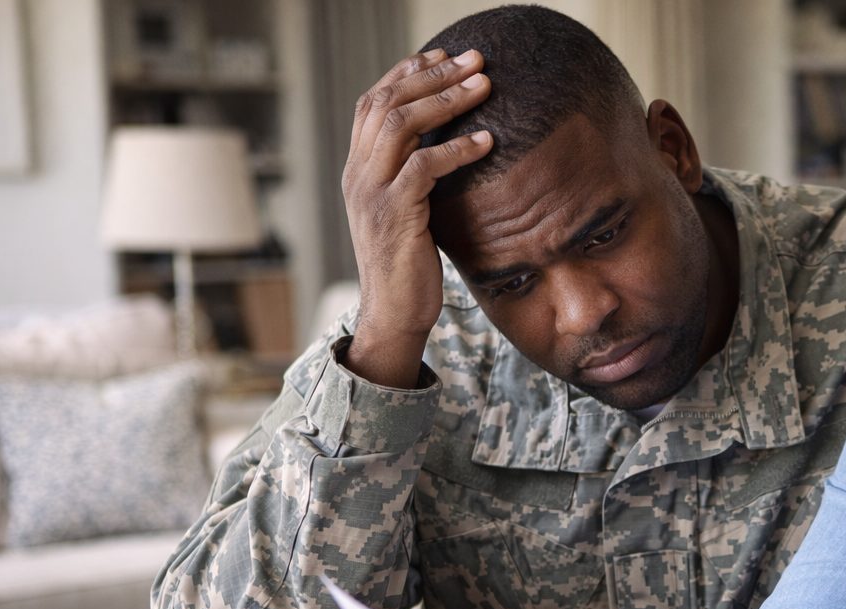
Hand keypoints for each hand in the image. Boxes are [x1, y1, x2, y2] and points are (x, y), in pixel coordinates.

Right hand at [341, 48, 494, 388]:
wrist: (393, 314)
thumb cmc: (409, 265)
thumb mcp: (408, 211)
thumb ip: (415, 176)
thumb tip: (449, 146)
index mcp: (358, 169)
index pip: (373, 103)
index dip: (406, 74)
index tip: (443, 57)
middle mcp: (358, 174)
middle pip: (387, 103)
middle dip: (433, 75)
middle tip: (475, 60)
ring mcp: (372, 194)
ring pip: (400, 125)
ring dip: (446, 100)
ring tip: (485, 85)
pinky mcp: (394, 216)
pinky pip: (424, 168)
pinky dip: (457, 150)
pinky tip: (487, 142)